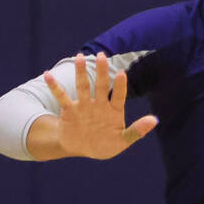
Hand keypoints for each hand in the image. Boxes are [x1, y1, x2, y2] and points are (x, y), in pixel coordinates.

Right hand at [43, 52, 157, 159]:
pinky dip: (55, 86)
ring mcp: (84, 106)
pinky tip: (48, 74)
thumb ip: (136, 131)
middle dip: (101, 71)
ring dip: (81, 72)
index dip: (120, 85)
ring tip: (79, 57)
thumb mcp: (122, 141)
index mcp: (114, 110)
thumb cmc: (106, 144)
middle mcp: (99, 104)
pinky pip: (62, 97)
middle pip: (101, 85)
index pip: (119, 95)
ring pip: (83, 86)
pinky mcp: (70, 111)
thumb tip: (155, 120)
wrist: (83, 148)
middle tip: (101, 55)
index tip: (121, 73)